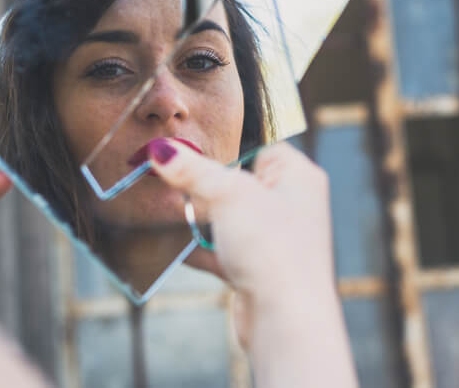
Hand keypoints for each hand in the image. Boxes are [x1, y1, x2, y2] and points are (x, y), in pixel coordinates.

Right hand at [148, 140, 356, 387]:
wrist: (284, 320)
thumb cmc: (275, 250)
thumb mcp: (229, 195)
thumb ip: (193, 169)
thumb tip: (161, 149)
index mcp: (297, 175)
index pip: (258, 141)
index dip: (222, 139)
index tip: (185, 138)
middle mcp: (289, 204)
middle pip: (237, 179)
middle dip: (202, 179)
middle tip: (166, 169)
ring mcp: (271, 237)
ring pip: (225, 215)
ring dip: (196, 214)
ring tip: (163, 202)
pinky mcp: (254, 267)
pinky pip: (218, 248)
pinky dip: (196, 245)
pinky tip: (169, 241)